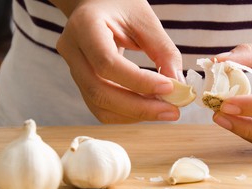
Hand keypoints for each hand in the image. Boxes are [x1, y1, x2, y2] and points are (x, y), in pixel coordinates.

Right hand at [54, 0, 181, 122]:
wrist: (96, 5)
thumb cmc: (120, 5)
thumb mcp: (145, 19)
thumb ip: (163, 51)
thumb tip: (179, 87)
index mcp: (84, 26)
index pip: (107, 63)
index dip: (139, 81)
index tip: (170, 88)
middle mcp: (73, 51)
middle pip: (99, 92)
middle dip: (139, 108)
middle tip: (172, 112)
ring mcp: (74, 70)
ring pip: (100, 106)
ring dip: (135, 115)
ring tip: (164, 110)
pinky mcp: (83, 84)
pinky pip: (102, 108)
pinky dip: (128, 114)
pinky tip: (149, 108)